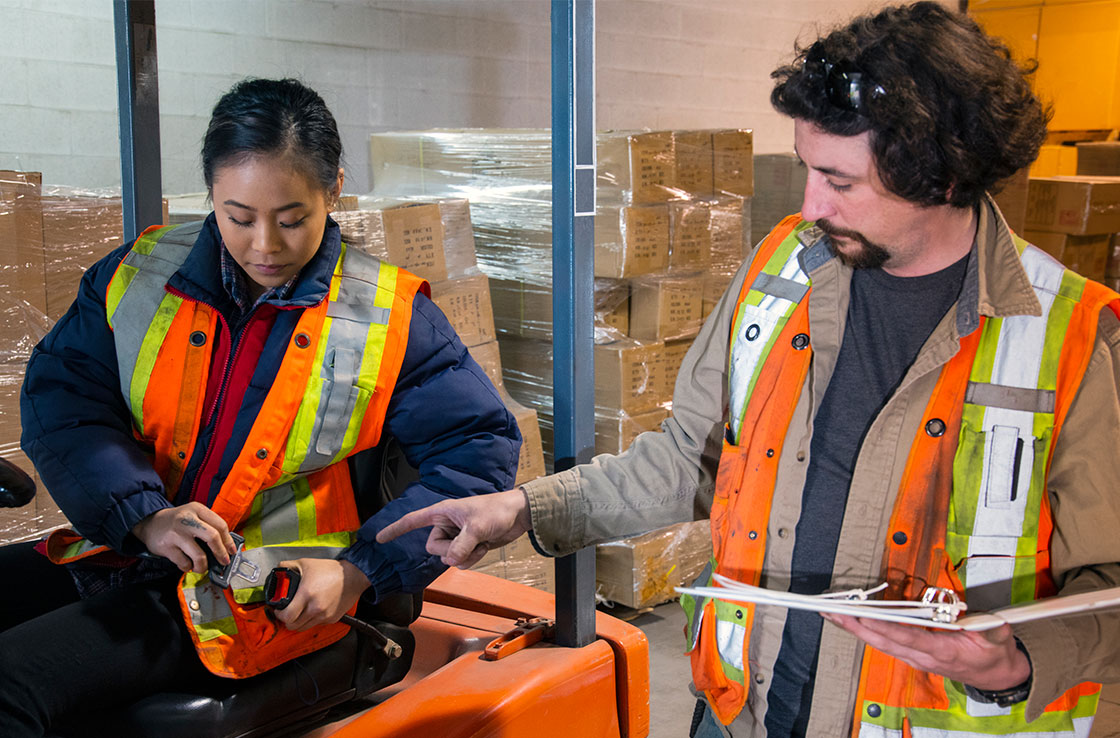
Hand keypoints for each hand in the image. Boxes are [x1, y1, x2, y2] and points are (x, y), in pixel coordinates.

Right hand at [131, 502, 237, 572]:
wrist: (150, 523)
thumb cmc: (177, 521)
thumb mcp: (194, 515)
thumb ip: (208, 526)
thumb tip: (226, 547)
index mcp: (197, 509)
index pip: (220, 525)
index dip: (229, 541)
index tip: (232, 551)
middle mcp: (187, 519)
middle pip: (213, 537)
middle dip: (221, 553)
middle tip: (223, 561)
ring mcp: (176, 533)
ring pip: (199, 555)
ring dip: (203, 566)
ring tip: (202, 567)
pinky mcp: (166, 547)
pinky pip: (184, 563)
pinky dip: (188, 567)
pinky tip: (187, 564)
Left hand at [271, 558, 369, 630]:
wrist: (353, 576)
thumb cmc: (331, 570)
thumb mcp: (306, 563)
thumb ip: (287, 566)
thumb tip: (277, 571)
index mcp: (307, 594)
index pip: (287, 616)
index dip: (279, 615)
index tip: (279, 610)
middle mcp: (315, 608)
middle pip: (293, 626)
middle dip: (287, 620)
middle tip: (288, 612)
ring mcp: (324, 615)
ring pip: (303, 628)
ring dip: (299, 622)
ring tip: (299, 612)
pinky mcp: (332, 619)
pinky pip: (316, 624)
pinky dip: (312, 620)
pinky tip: (313, 609)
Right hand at [375, 488, 532, 567]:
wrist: (518, 516)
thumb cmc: (497, 510)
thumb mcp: (477, 527)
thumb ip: (461, 545)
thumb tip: (450, 561)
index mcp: (442, 512)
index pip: (412, 521)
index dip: (395, 530)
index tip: (378, 539)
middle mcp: (446, 525)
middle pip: (433, 548)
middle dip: (450, 550)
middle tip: (468, 540)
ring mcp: (456, 536)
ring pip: (447, 558)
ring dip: (465, 555)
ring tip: (479, 542)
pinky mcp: (467, 546)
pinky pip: (460, 561)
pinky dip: (472, 559)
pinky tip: (483, 547)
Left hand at [822, 613, 1030, 689]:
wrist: (996, 675)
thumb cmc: (994, 655)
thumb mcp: (998, 638)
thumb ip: (989, 627)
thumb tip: (979, 618)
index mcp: (942, 651)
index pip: (908, 637)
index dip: (885, 627)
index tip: (864, 616)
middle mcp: (923, 656)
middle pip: (884, 641)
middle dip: (856, 626)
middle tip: (833, 611)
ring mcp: (916, 657)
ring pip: (880, 642)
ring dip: (855, 628)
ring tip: (833, 613)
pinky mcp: (913, 654)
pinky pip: (885, 642)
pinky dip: (866, 631)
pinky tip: (852, 622)